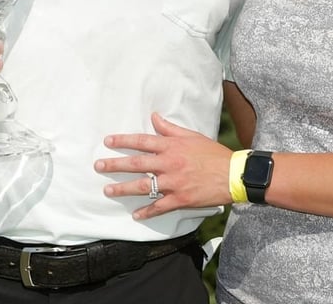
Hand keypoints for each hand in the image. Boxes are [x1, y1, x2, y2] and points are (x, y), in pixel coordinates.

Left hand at [95, 112, 232, 219]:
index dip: (123, 141)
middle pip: (136, 164)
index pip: (142, 141)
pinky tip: (135, 215)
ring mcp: (174, 183)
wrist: (234, 174)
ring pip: (143, 186)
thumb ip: (170, 128)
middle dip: (114, 165)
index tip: (108, 142)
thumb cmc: (214, 154)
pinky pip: (159, 207)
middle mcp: (169, 164)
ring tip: (107, 190)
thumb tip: (154, 117)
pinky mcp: (181, 199)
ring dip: (123, 188)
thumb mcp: (192, 136)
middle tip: (98, 166)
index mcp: (172, 147)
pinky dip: (147, 212)